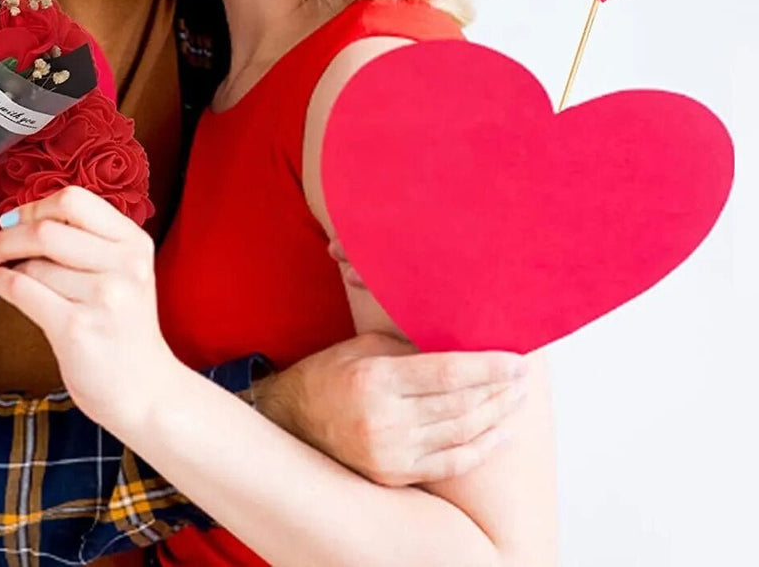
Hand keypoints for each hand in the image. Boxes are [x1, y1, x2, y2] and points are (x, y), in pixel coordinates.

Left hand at [0, 186, 179, 434]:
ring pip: (33, 264)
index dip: (35, 206)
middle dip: (7, 236)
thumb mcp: (124, 272)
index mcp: (134, 242)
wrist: (143, 389)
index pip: (75, 201)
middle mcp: (124, 264)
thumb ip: (89, 241)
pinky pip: (23, 290)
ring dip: (5, 264)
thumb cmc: (124, 328)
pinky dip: (1, 282)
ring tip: (1, 271)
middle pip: (47, 229)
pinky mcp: (77, 328)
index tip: (13, 219)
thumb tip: (23, 219)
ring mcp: (103, 296)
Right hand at [255, 332, 528, 486]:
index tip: (515, 360)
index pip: (446, 373)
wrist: (293, 421)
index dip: (486, 367)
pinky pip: (451, 462)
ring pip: (461, 434)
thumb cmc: (332, 374)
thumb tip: (461, 343)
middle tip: (523, 377)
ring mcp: (390, 452)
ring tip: (518, 398)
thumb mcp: (365, 348)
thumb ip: (411, 348)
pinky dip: (482, 447)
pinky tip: (502, 432)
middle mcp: (384, 420)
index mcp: (375, 379)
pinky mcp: (395, 474)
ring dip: (497, 416)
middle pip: (459, 405)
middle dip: (498, 390)